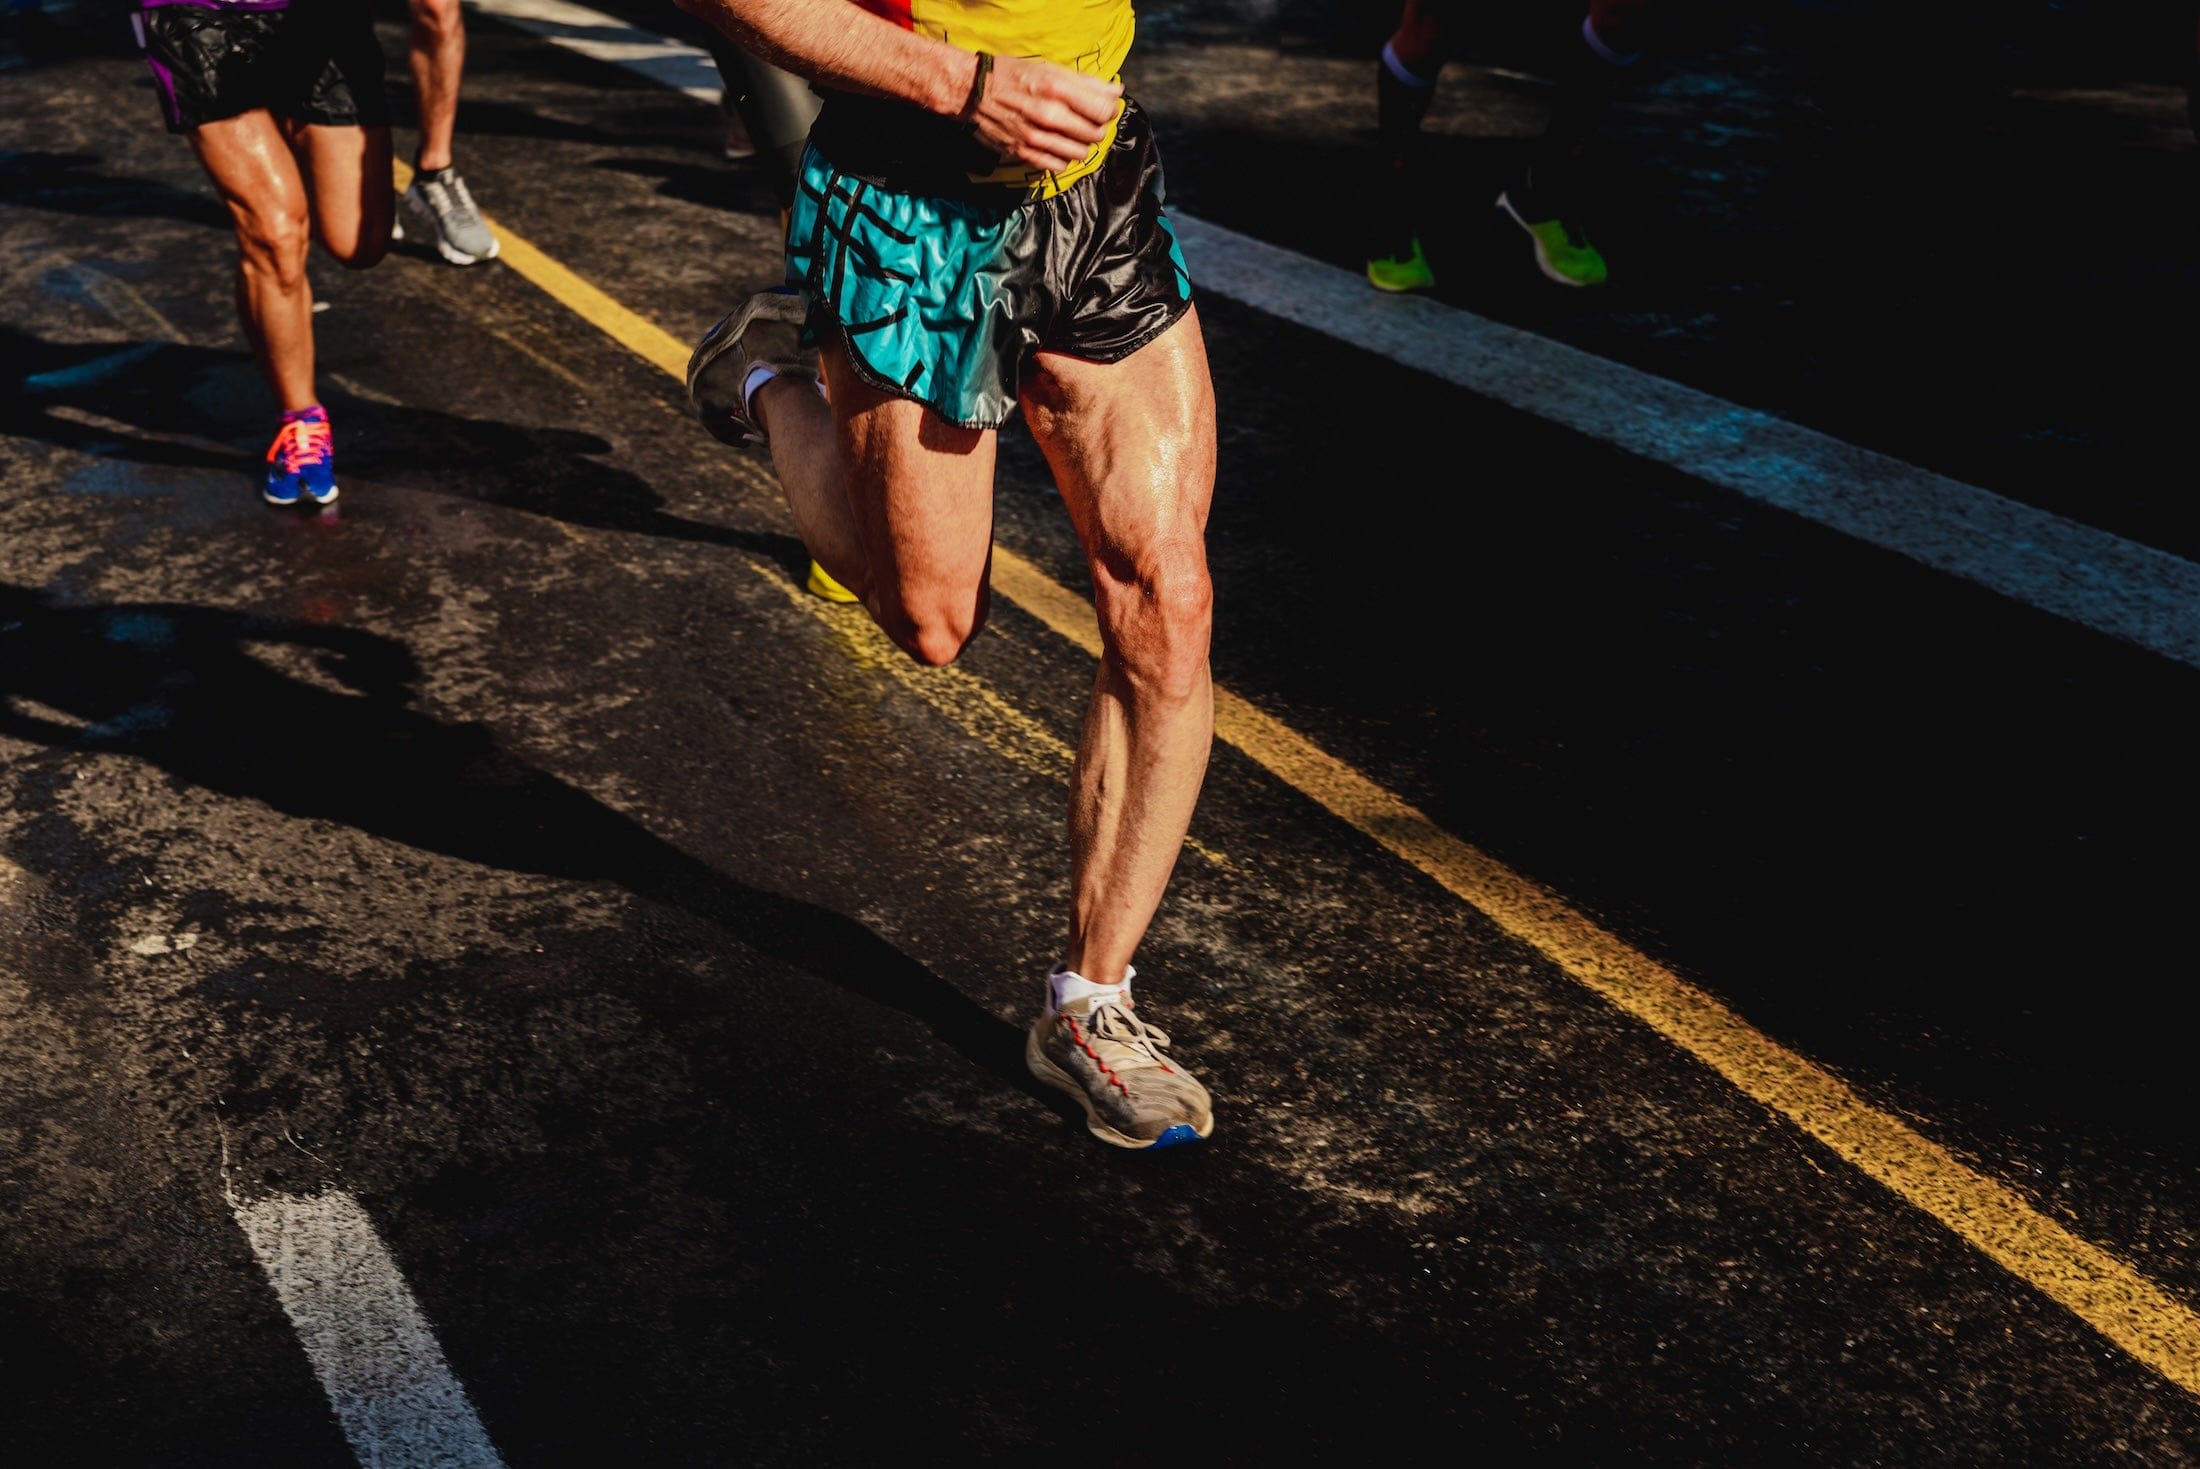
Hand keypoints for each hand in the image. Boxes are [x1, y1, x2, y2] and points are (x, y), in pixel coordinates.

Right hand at [964, 52, 1121, 173]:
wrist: (972, 90)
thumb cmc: (1011, 75)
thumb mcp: (1048, 68)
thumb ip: (1085, 82)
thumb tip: (1116, 91)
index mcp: (1057, 89)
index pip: (1104, 109)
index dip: (1109, 110)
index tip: (1104, 108)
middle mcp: (1049, 115)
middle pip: (1095, 133)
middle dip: (1096, 127)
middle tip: (1087, 120)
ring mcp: (1036, 137)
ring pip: (1081, 153)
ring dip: (1082, 144)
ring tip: (1072, 133)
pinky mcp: (1025, 152)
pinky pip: (1059, 165)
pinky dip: (1064, 157)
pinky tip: (1058, 145)